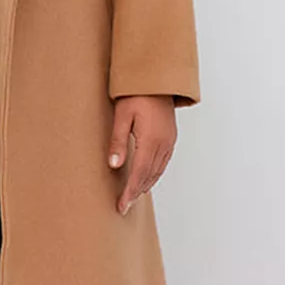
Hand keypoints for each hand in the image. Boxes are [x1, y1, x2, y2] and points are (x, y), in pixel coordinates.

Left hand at [107, 95, 176, 215]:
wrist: (157, 78)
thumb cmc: (136, 94)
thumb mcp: (122, 116)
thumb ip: (118, 141)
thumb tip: (113, 166)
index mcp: (151, 140)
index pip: (139, 173)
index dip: (130, 192)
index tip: (121, 206)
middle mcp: (164, 144)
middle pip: (149, 175)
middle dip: (136, 192)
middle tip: (124, 206)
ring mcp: (169, 141)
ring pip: (158, 170)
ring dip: (146, 184)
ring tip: (133, 196)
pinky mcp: (171, 136)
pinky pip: (163, 162)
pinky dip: (154, 173)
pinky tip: (146, 177)